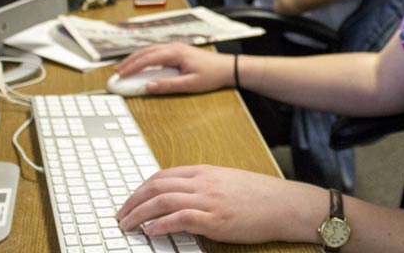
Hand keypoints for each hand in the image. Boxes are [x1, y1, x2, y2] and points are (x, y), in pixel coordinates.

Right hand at [113, 42, 232, 93]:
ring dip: (136, 58)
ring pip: (150, 50)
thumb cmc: (212, 75)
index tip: (121, 75)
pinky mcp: (178, 51)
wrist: (227, 68)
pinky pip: (156, 52)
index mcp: (175, 52)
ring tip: (124, 68)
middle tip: (117, 72)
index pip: (148, 58)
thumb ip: (168, 85)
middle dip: (129, 61)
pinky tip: (140, 64)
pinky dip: (145, 57)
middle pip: (145, 52)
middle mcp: (173, 47)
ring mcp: (175, 47)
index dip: (132, 67)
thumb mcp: (190, 84)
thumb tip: (149, 86)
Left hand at [115, 164, 322, 243]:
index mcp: (204, 172)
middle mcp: (203, 182)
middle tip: (120, 216)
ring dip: (139, 214)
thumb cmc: (259, 196)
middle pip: (156, 186)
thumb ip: (203, 186)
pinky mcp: (215, 220)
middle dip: (133, 201)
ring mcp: (208, 200)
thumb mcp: (226, 182)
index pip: (162, 175)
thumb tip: (179, 198)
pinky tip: (149, 232)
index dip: (140, 189)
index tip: (129, 201)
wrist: (283, 204)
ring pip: (162, 201)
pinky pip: (180, 219)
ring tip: (127, 225)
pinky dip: (160, 225)